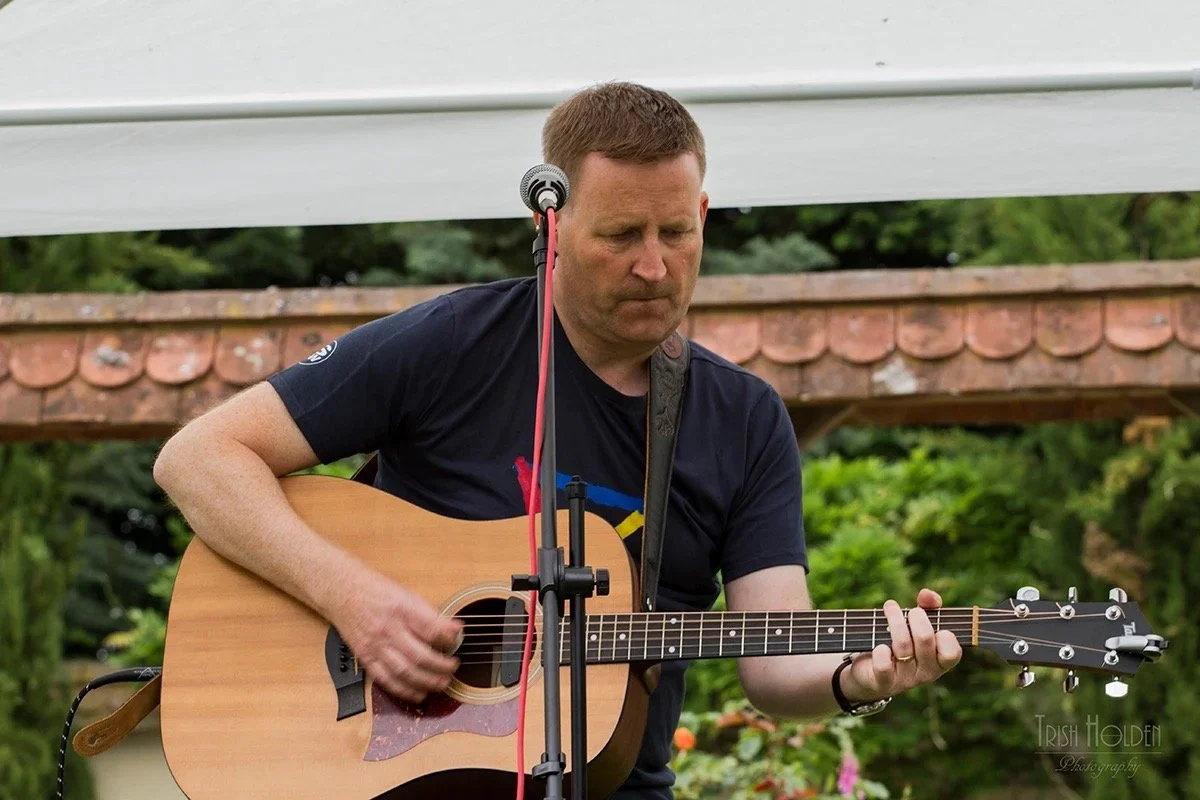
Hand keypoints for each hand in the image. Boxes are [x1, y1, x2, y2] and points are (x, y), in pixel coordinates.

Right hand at [331, 569, 463, 704]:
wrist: (343, 592)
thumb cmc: (377, 591)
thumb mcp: (406, 593)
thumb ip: (427, 613)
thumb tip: (452, 629)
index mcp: (401, 609)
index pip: (430, 628)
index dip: (448, 637)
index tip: (459, 638)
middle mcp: (388, 629)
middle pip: (419, 655)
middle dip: (441, 666)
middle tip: (453, 668)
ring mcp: (376, 646)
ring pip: (404, 672)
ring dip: (426, 682)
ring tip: (442, 683)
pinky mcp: (366, 658)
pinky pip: (386, 680)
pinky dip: (404, 690)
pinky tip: (419, 693)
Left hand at [840, 588, 960, 703]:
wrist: (871, 672)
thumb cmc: (901, 642)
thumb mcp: (917, 625)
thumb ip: (928, 607)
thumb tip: (927, 594)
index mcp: (939, 661)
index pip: (952, 653)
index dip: (945, 635)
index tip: (934, 622)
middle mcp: (926, 673)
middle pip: (925, 639)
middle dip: (916, 617)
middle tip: (911, 611)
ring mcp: (905, 679)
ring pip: (902, 645)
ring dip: (894, 620)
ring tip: (890, 607)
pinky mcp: (883, 682)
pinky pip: (884, 665)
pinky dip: (880, 650)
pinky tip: (879, 644)